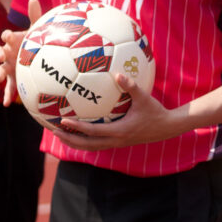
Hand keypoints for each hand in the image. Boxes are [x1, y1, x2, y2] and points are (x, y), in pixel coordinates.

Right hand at [0, 0, 42, 106]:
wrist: (35, 59)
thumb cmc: (34, 44)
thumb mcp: (36, 31)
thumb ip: (34, 16)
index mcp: (12, 42)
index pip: (7, 37)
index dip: (8, 36)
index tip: (10, 36)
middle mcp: (7, 54)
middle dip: (0, 53)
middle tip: (3, 55)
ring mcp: (9, 68)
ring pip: (1, 70)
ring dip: (0, 73)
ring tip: (0, 77)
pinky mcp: (13, 80)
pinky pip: (9, 89)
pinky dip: (7, 96)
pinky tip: (6, 104)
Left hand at [50, 72, 175, 149]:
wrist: (167, 128)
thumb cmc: (155, 112)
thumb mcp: (144, 98)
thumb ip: (131, 86)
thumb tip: (118, 74)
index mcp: (120, 131)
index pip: (94, 132)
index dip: (77, 127)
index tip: (64, 121)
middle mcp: (116, 140)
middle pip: (87, 145)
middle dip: (70, 139)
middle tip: (54, 131)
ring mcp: (117, 143)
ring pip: (91, 147)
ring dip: (75, 142)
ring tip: (60, 135)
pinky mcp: (118, 143)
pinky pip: (97, 144)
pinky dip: (85, 141)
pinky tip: (78, 133)